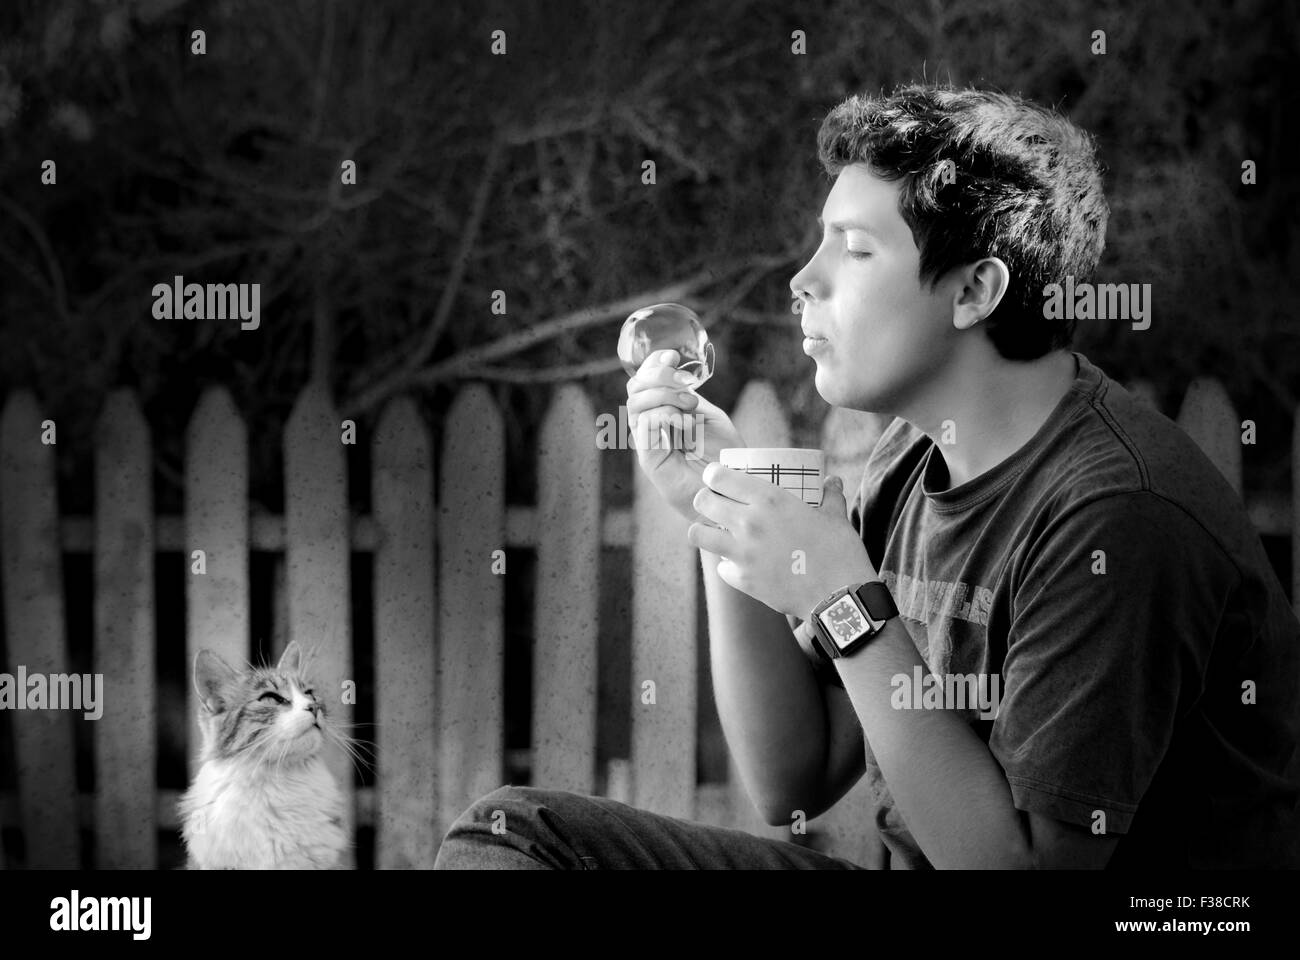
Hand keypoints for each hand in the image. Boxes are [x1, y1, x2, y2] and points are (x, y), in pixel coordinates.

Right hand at [626, 349, 745, 524]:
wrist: (731, 490)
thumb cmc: (724, 457)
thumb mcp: (709, 417)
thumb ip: (688, 397)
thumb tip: (673, 375)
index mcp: (663, 414)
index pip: (643, 383)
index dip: (652, 365)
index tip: (672, 356)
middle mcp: (651, 428)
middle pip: (635, 390)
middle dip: (658, 378)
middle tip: (686, 386)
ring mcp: (648, 444)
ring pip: (636, 405)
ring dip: (664, 396)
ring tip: (689, 406)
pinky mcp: (649, 460)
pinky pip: (644, 427)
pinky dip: (664, 415)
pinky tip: (685, 423)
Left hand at [686, 461, 877, 619]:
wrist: (839, 596)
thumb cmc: (840, 552)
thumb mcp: (836, 516)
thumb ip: (830, 495)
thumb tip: (831, 481)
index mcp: (769, 499)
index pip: (719, 476)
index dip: (713, 475)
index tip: (717, 478)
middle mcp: (749, 522)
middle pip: (701, 501)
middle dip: (705, 499)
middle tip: (716, 504)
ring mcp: (742, 553)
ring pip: (698, 534)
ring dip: (705, 531)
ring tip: (718, 532)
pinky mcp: (742, 579)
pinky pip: (721, 567)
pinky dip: (728, 565)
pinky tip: (742, 564)